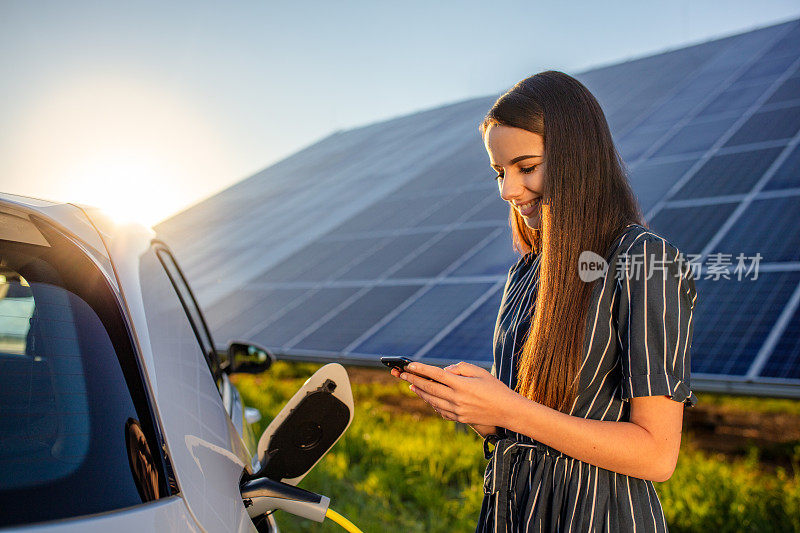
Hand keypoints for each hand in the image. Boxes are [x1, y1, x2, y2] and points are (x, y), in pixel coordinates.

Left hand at [390, 361, 515, 426]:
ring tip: (411, 385)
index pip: (437, 375)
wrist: (508, 411)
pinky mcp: (459, 419)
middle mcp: (457, 399)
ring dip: (419, 392)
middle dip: (413, 380)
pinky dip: (431, 403)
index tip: (409, 364)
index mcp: (462, 385)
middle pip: (430, 388)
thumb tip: (444, 370)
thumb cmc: (495, 388)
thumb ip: (460, 368)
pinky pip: (440, 410)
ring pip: (432, 400)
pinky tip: (427, 397)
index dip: (421, 369)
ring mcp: (457, 411)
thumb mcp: (480, 372)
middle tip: (402, 374)